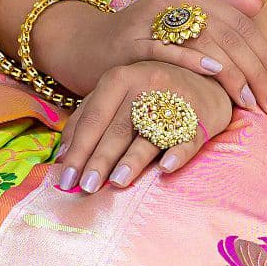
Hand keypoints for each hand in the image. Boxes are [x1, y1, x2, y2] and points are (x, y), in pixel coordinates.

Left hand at [57, 61, 232, 195]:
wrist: (204, 79)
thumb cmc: (150, 91)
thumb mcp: (115, 93)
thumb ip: (87, 117)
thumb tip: (63, 155)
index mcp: (119, 78)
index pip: (93, 119)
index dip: (78, 150)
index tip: (65, 179)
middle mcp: (144, 85)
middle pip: (118, 129)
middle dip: (100, 160)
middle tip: (86, 187)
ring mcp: (174, 100)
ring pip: (149, 135)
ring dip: (132, 159)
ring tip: (117, 182)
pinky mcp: (199, 118)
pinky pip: (186, 138)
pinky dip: (177, 153)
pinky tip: (165, 167)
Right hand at [112, 0, 266, 112]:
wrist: (84, 44)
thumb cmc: (138, 38)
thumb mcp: (179, 20)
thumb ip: (219, 10)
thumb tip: (259, 3)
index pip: (243, 25)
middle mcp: (176, 2)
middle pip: (232, 35)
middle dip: (257, 72)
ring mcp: (154, 20)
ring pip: (207, 41)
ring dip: (234, 73)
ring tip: (250, 100)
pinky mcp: (133, 41)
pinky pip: (168, 48)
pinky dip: (193, 58)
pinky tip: (214, 71)